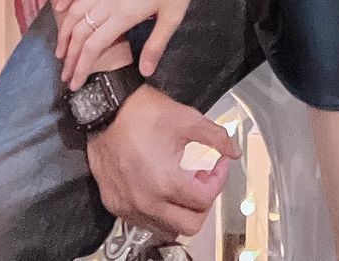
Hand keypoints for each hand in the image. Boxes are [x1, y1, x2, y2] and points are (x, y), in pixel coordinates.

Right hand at [56, 0, 196, 87]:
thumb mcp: (173, 16)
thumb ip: (156, 44)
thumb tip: (145, 72)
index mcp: (124, 14)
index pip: (94, 46)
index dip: (81, 67)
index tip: (75, 83)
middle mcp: (109, 1)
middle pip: (80, 33)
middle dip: (70, 57)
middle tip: (65, 75)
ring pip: (76, 12)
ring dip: (64, 33)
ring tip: (60, 52)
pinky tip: (60, 9)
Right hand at [86, 85, 239, 239]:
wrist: (105, 109)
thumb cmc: (143, 112)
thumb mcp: (187, 119)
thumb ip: (216, 137)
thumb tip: (233, 150)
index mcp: (166, 181)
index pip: (205, 199)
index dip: (219, 179)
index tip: (219, 164)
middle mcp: (147, 202)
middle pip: (190, 225)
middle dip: (204, 204)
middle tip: (204, 180)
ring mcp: (129, 206)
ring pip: (166, 228)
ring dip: (181, 210)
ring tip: (182, 182)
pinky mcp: (115, 204)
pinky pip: (143, 221)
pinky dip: (159, 212)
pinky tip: (161, 188)